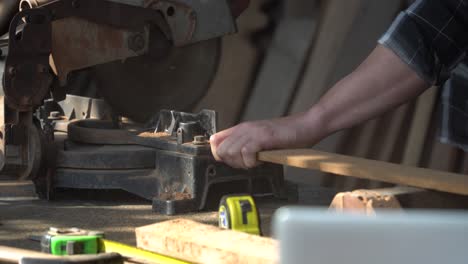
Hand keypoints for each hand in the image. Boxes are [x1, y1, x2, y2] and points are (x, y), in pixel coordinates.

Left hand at [209, 111, 323, 168]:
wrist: (306, 126)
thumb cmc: (288, 136)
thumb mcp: (261, 139)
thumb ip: (246, 145)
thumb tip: (232, 158)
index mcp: (242, 128)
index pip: (215, 141)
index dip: (220, 155)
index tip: (234, 161)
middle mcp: (244, 128)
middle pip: (220, 150)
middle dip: (232, 162)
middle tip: (247, 163)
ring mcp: (252, 131)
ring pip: (231, 152)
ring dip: (242, 163)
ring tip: (256, 161)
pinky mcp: (262, 136)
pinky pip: (246, 153)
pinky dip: (252, 162)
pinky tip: (262, 159)